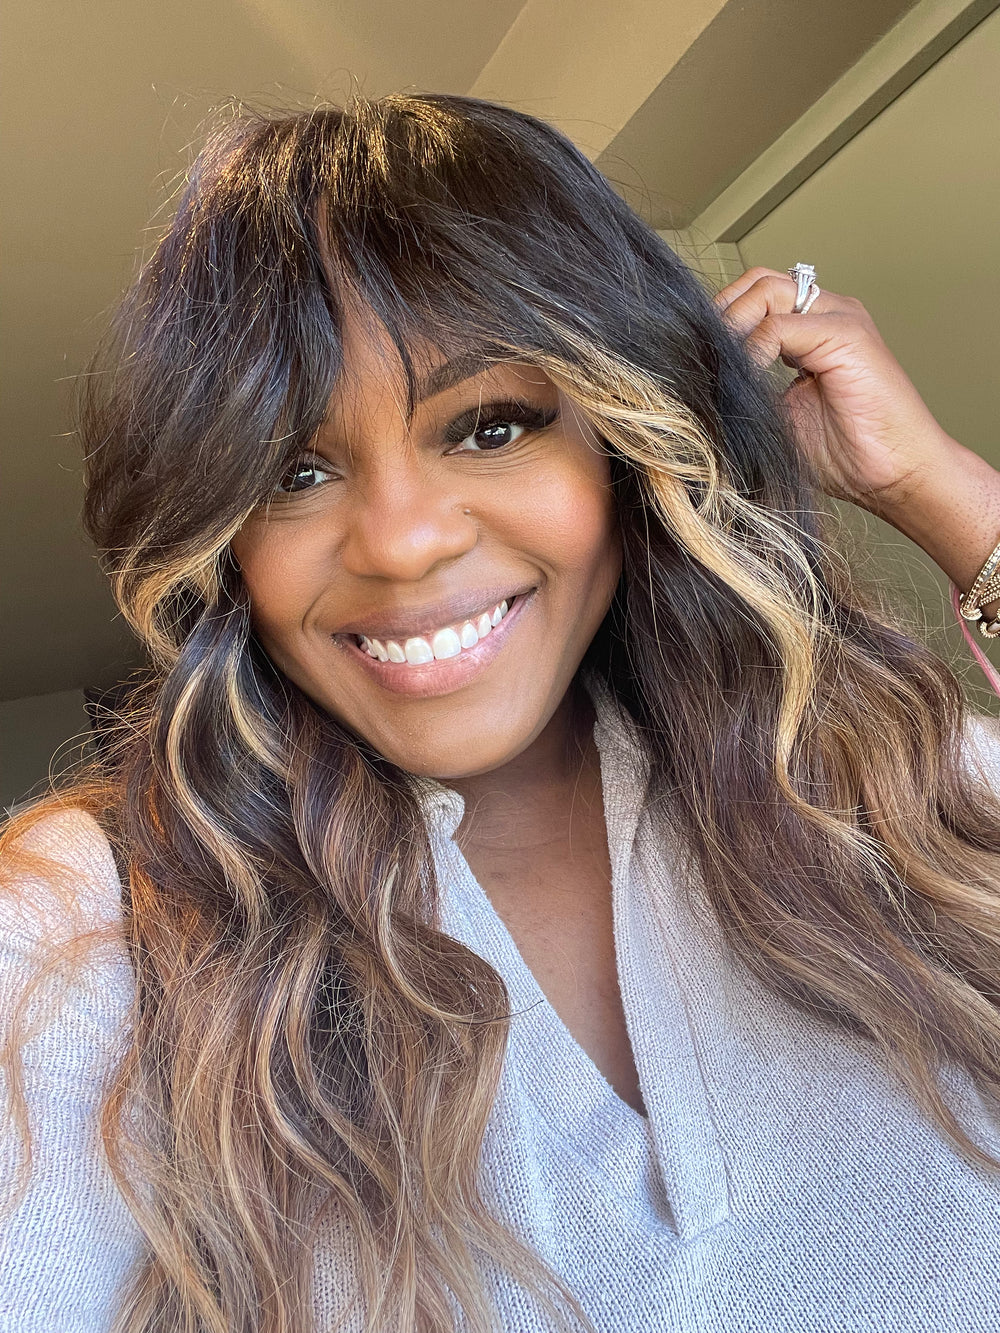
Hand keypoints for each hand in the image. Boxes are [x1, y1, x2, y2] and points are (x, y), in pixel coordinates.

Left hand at [713, 266, 957, 517]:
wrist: (895, 476)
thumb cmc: (845, 454)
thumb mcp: (776, 417)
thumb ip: (746, 389)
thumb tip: (697, 384)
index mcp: (811, 329)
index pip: (753, 296)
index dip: (720, 322)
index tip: (694, 360)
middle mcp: (826, 313)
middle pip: (757, 281)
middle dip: (721, 314)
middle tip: (702, 359)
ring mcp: (839, 318)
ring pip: (765, 290)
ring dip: (733, 326)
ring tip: (722, 368)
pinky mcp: (847, 334)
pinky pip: (780, 324)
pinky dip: (753, 350)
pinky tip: (747, 379)